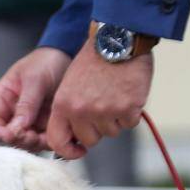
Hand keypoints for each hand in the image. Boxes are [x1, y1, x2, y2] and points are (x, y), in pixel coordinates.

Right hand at [0, 47, 70, 149]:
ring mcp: (31, 120)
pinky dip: (49, 141)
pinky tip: (58, 136)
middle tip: (33, 137)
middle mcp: (14, 112)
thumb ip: (26, 103)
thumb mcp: (34, 79)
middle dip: (20, 140)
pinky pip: (44, 139)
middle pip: (10, 136)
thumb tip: (18, 127)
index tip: (10, 135)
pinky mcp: (46, 124)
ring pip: (27, 141)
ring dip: (36, 143)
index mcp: (4, 99)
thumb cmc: (46, 62)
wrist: (67, 55)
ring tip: (48, 136)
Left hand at [44, 41, 152, 159]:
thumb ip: (68, 111)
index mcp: (63, 105)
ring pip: (111, 133)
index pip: (58, 142)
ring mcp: (105, 111)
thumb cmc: (94, 60)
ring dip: (115, 119)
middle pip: (89, 140)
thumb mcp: (69, 85)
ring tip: (114, 94)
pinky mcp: (127, 108)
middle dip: (97, 129)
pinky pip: (130, 124)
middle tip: (103, 107)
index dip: (68, 151)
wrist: (118, 38)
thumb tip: (73, 140)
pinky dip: (131, 113)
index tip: (78, 151)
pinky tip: (127, 93)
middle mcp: (81, 111)